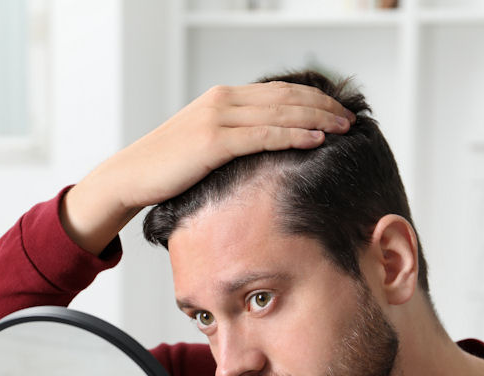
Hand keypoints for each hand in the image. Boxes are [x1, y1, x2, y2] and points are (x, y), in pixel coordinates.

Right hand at [62, 81, 355, 254]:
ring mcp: (218, 118)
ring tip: (344, 127)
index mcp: (223, 98)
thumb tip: (264, 150)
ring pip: (280, 113)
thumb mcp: (205, 144)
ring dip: (317, 119)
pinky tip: (316, 139)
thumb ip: (233, 138)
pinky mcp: (213, 141)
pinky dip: (293, 135)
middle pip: (286, 97)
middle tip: (351, 118)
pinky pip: (263, 135)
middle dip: (323, 106)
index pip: (279, 92)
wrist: (132, 175)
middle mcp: (223, 100)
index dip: (313, 99)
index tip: (338, 111)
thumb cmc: (168, 168)